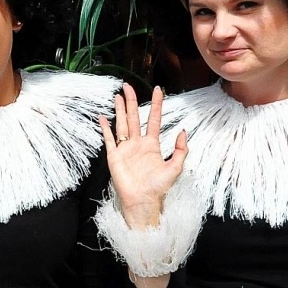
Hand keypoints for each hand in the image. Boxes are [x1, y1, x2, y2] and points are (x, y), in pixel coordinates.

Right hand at [99, 84, 186, 227]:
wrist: (142, 202)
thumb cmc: (158, 188)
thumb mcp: (175, 168)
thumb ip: (181, 150)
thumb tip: (184, 131)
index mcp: (152, 145)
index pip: (154, 119)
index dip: (156, 104)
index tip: (158, 90)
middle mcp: (138, 144)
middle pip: (134, 117)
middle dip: (132, 101)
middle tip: (128, 86)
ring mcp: (125, 149)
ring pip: (122, 124)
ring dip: (119, 110)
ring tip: (117, 96)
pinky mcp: (114, 156)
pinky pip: (109, 139)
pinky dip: (105, 128)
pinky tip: (103, 117)